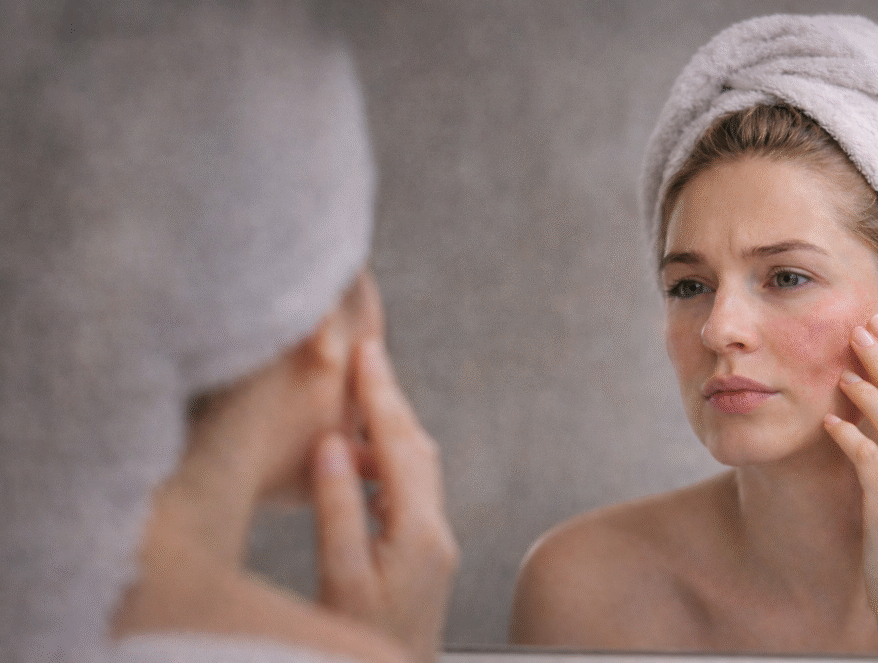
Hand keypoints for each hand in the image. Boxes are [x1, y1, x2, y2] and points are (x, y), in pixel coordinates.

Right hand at [313, 339, 458, 662]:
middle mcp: (436, 530)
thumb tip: (334, 443)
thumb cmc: (357, 643)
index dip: (381, 394)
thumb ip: (337, 509)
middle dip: (391, 399)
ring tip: (360, 394)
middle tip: (366, 356)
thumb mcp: (339, 579)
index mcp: (418, 532)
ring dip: (391, 427)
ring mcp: (435, 542)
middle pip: (417, 447)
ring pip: (417, 465)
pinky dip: (388, 458)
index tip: (367, 351)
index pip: (399, 445)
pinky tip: (362, 458)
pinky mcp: (425, 553)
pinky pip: (410, 488)